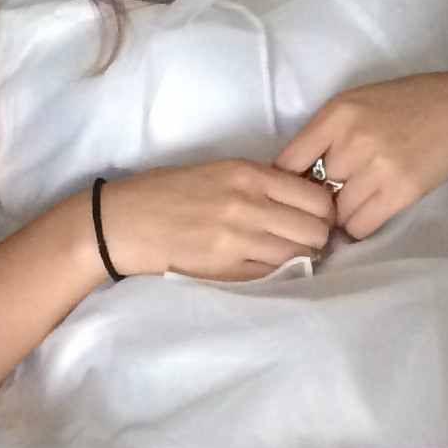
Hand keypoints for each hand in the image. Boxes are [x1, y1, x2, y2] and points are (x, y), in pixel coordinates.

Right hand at [94, 159, 337, 283]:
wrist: (124, 222)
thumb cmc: (168, 193)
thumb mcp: (219, 171)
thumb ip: (260, 183)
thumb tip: (302, 198)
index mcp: (248, 174)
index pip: (317, 197)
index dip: (324, 211)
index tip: (314, 216)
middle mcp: (249, 204)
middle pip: (317, 230)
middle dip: (318, 238)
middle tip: (304, 240)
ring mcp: (239, 240)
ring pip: (300, 256)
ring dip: (300, 258)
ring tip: (286, 255)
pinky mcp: (226, 269)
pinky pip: (273, 275)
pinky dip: (278, 273)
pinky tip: (265, 267)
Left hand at [274, 74, 447, 242]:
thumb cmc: (406, 105)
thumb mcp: (358, 103)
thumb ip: (326, 133)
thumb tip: (293, 175)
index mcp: (337, 113)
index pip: (289, 161)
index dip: (289, 182)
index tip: (296, 191)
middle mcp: (353, 140)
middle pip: (313, 192)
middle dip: (322, 198)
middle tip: (336, 196)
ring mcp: (377, 167)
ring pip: (336, 213)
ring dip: (342, 215)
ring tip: (359, 201)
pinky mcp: (399, 192)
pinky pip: (360, 226)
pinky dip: (360, 226)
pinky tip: (371, 211)